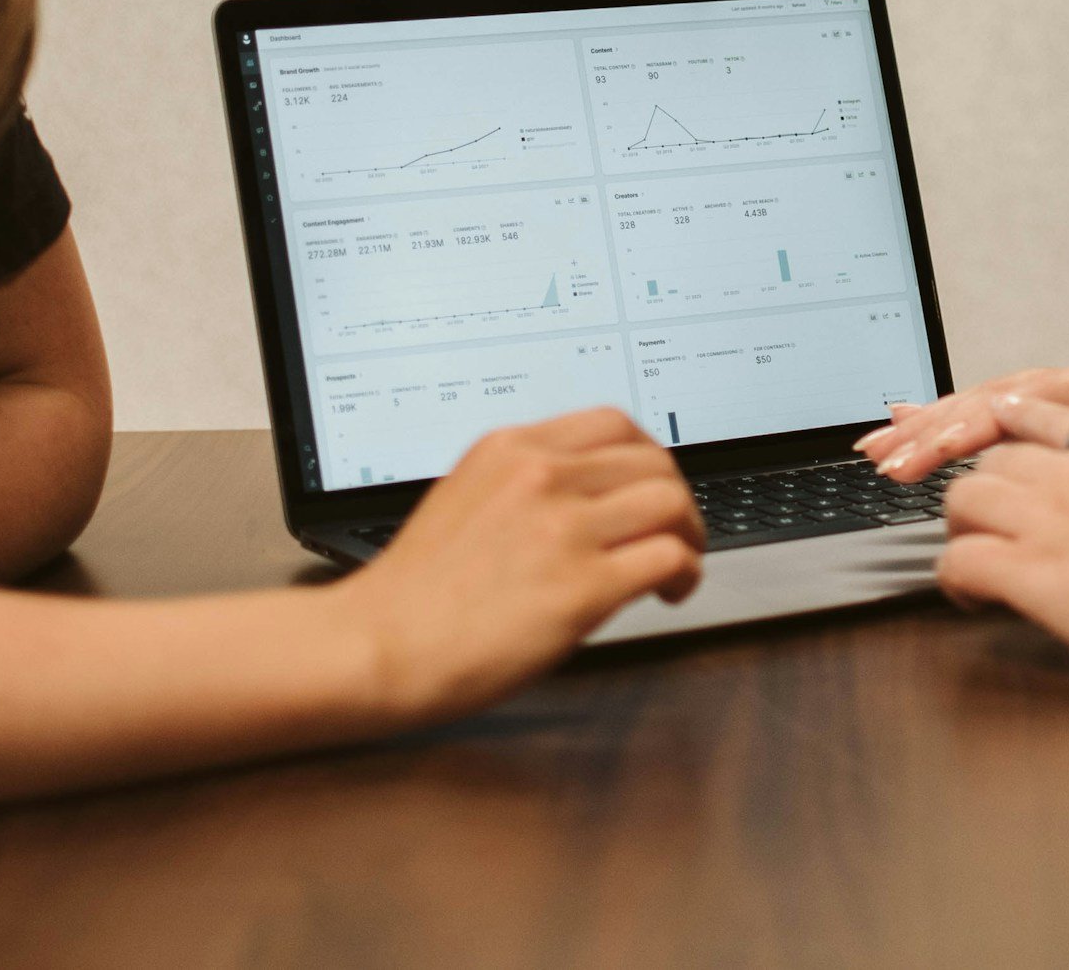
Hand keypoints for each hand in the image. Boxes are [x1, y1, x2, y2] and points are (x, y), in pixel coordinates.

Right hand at [340, 407, 704, 725]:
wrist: (378, 645)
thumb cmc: (412, 592)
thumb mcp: (462, 498)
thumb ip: (522, 485)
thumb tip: (582, 496)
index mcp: (511, 449)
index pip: (612, 423)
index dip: (647, 456)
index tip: (650, 487)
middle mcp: (540, 477)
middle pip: (653, 459)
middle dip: (676, 497)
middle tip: (675, 532)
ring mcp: (562, 529)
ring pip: (671, 502)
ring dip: (689, 534)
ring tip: (679, 565)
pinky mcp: (581, 586)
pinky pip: (668, 556)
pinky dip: (686, 573)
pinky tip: (669, 593)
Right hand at [857, 359, 1068, 504]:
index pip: (1024, 403)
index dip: (967, 427)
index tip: (923, 454)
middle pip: (995, 398)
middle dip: (932, 428)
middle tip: (881, 459)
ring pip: (992, 402)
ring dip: (934, 425)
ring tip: (880, 445)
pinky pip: (1004, 411)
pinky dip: (958, 421)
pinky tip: (916, 423)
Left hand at [936, 397, 1068, 690]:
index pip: (1042, 412)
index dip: (1003, 419)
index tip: (983, 425)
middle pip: (992, 457)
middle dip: (979, 488)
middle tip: (980, 523)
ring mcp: (1046, 517)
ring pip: (964, 498)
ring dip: (961, 529)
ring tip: (972, 559)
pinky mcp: (1029, 567)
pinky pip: (961, 559)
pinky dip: (955, 578)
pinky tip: (970, 596)